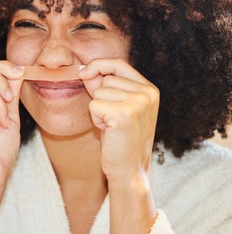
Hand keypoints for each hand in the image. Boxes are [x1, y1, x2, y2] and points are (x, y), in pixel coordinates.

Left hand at [79, 58, 159, 181]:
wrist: (129, 169)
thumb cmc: (120, 138)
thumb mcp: (116, 106)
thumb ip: (104, 86)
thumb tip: (85, 70)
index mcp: (149, 89)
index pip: (118, 63)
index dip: (98, 65)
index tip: (83, 74)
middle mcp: (147, 93)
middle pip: (106, 79)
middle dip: (100, 97)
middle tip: (112, 119)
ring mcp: (138, 103)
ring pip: (98, 92)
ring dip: (98, 110)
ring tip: (112, 126)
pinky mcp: (124, 114)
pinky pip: (94, 104)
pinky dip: (95, 119)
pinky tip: (109, 131)